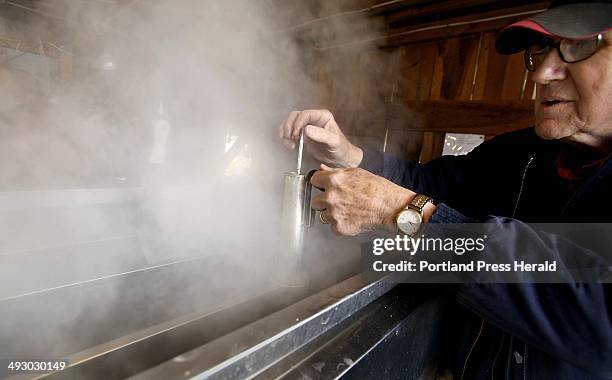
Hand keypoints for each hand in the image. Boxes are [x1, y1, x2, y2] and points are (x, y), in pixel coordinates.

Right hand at [279, 109, 362, 167]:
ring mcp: (306, 126)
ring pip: (290, 123)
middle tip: (290, 138)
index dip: (298, 123)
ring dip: (285, 132)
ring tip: (289, 143)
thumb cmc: (340, 149)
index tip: (296, 134)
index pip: (306, 114)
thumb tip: (306, 129)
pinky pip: (290, 132)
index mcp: (322, 116)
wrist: (339, 159)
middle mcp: (313, 119)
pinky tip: (289, 145)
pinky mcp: (302, 135)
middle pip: (295, 116)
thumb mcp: (333, 142)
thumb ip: (321, 135)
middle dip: (289, 126)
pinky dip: (285, 137)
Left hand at [310, 165, 424, 235]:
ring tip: (348, 211)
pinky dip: (340, 225)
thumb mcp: (357, 173)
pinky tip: (352, 219)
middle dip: (324, 202)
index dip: (320, 184)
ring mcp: (334, 213)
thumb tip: (322, 169)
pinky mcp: (339, 227)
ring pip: (322, 216)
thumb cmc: (379, 190)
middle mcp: (331, 197)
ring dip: (331, 215)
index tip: (323, 187)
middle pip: (314, 202)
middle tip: (338, 202)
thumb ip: (335, 172)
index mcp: (334, 181)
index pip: (314, 180)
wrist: (391, 208)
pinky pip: (332, 227)